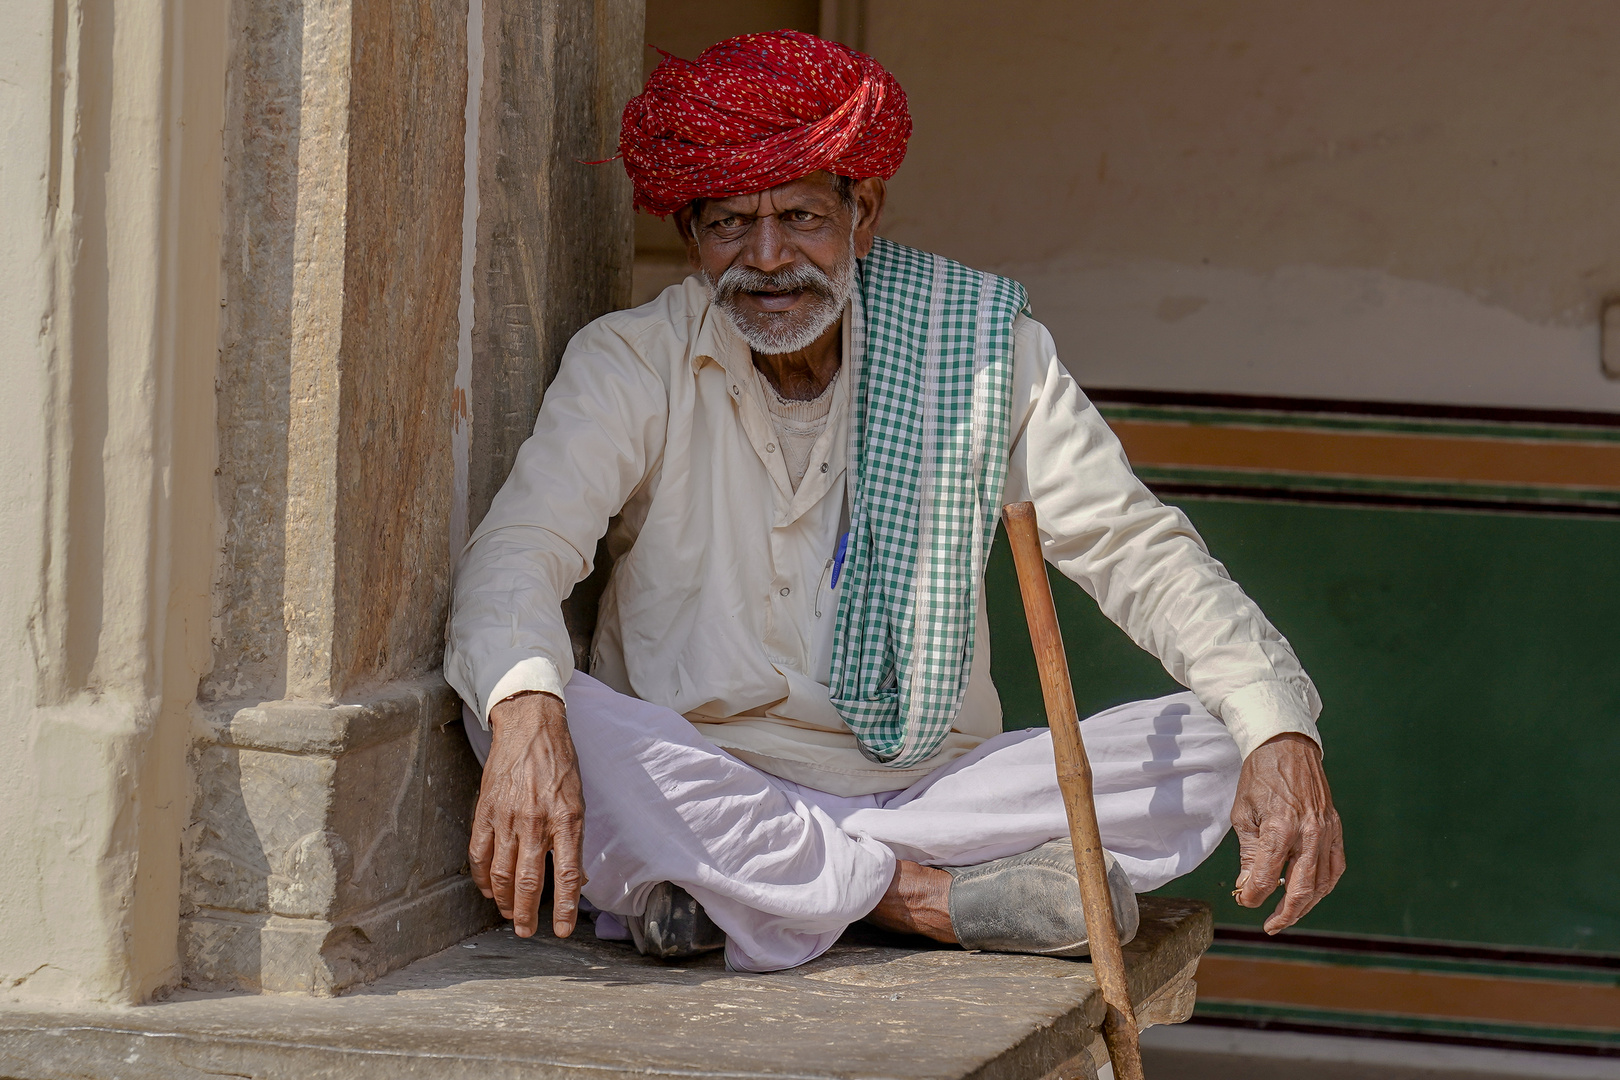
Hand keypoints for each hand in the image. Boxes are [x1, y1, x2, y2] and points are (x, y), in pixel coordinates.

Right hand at [469, 691, 585, 937]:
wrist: (531, 728)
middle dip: (526, 913)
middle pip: (528, 881)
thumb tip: (578, 878)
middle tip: (526, 931)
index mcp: (566, 820)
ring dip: (503, 900)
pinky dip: (482, 877)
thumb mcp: (578, 800)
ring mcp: (508, 818)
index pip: (567, 875)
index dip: (563, 908)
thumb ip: (574, 839)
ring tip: (508, 914)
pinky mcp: (486, 811)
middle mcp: (536, 823)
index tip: (560, 931)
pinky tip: (487, 889)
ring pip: (500, 873)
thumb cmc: (560, 765)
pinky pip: (479, 853)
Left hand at [1231, 732, 1344, 932]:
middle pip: (1302, 889)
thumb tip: (1248, 887)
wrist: (1286, 746)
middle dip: (1284, 913)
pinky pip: (1336, 866)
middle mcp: (1308, 833)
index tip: (1245, 901)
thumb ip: (1249, 854)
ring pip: (1323, 883)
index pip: (1268, 877)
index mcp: (1280, 828)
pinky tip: (1311, 893)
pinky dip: (1325, 885)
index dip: (1255, 896)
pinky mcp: (1336, 828)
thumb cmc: (1259, 778)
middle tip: (1270, 925)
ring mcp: (1326, 831)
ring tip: (1287, 914)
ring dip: (1306, 904)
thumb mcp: (1243, 814)